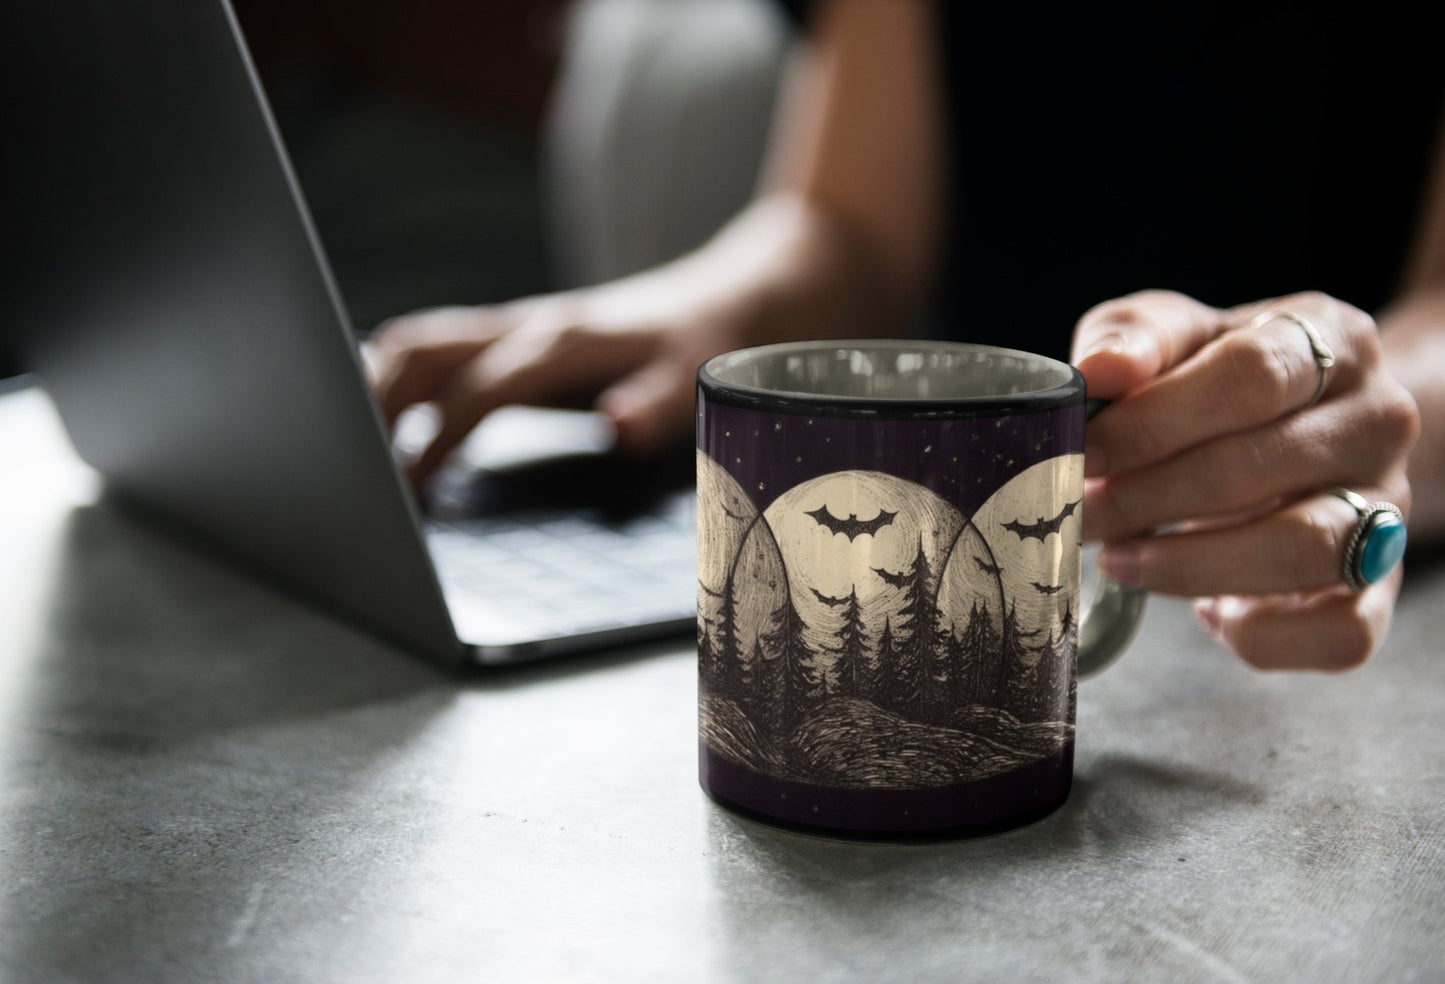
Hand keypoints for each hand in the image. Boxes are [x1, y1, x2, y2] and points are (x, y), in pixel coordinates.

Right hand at [369, 281, 740, 486]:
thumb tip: (617, 426)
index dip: (438, 437)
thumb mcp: (694, 380)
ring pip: (420, 342)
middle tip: (346, 464)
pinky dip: (400, 379)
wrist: (723, 297)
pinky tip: (386, 421)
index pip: (480, 389)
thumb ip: (654, 404)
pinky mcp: (514, 336)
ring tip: (348, 445)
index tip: (407, 486)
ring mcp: (516, 326)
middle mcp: (529, 326)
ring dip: (377, 385)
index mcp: (564, 342)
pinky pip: (439, 349)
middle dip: (375, 400)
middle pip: (423, 349)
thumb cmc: (702, 345)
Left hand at [1072, 290, 1419, 670]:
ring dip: (1189, 565)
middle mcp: (1377, 421)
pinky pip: (1341, 633)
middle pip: (1260, 466)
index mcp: (1332, 338)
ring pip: (1302, 550)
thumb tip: (1100, 370)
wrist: (1302, 422)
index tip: (1084, 451)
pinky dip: (1265, 636)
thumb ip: (1136, 337)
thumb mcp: (1175, 335)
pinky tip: (1208, 614)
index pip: (1252, 375)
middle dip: (1145, 498)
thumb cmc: (1218, 377)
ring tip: (1119, 560)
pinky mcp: (1379, 587)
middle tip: (1078, 514)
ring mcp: (1388, 508)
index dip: (1154, 420)